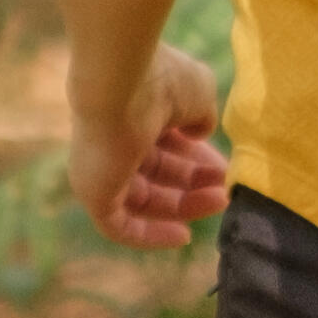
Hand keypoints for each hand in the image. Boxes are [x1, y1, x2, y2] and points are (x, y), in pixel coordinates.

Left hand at [67, 44, 231, 247]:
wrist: (122, 81)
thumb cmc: (161, 81)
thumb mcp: (198, 93)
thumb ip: (201, 116)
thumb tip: (199, 134)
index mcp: (134, 112)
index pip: (166, 145)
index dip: (197, 158)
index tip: (224, 167)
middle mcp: (113, 141)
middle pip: (158, 174)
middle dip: (194, 183)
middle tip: (224, 187)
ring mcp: (100, 169)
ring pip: (144, 200)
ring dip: (184, 206)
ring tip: (219, 200)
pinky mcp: (92, 194)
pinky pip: (120, 227)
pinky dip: (150, 236)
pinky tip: (183, 236)